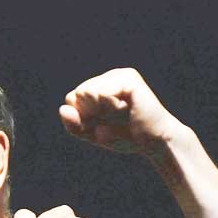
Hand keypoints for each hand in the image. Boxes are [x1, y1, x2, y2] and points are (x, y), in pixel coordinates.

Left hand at [60, 68, 182, 158]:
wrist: (154, 142)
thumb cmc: (125, 136)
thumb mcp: (92, 133)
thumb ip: (73, 124)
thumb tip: (63, 108)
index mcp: (101, 84)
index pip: (72, 98)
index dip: (83, 117)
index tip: (104, 122)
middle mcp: (110, 76)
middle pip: (78, 95)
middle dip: (92, 115)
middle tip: (116, 120)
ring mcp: (120, 75)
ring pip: (87, 93)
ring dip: (102, 113)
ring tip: (122, 115)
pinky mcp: (129, 80)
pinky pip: (101, 93)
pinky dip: (110, 109)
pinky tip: (127, 111)